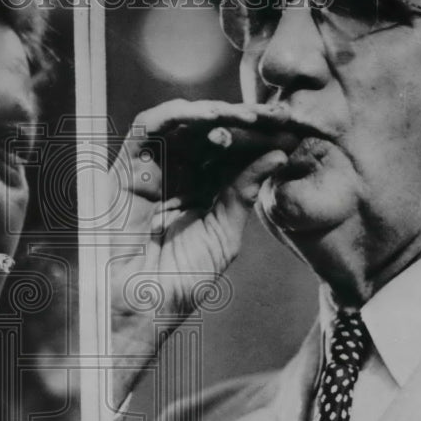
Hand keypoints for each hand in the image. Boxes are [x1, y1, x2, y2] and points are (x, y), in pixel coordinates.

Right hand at [108, 100, 290, 401]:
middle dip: (243, 121)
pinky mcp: (126, 168)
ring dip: (215, 113)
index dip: (261, 140)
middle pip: (212, 134)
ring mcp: (152, 171)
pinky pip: (148, 129)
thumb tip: (278, 155)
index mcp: (204, 194)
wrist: (134, 307)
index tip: (294, 130)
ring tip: (246, 116)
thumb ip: (244, 193)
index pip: (234, 156)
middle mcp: (179, 177)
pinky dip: (176, 114)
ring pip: (183, 125)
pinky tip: (206, 116)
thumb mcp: (223, 235)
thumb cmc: (177, 283)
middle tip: (276, 116)